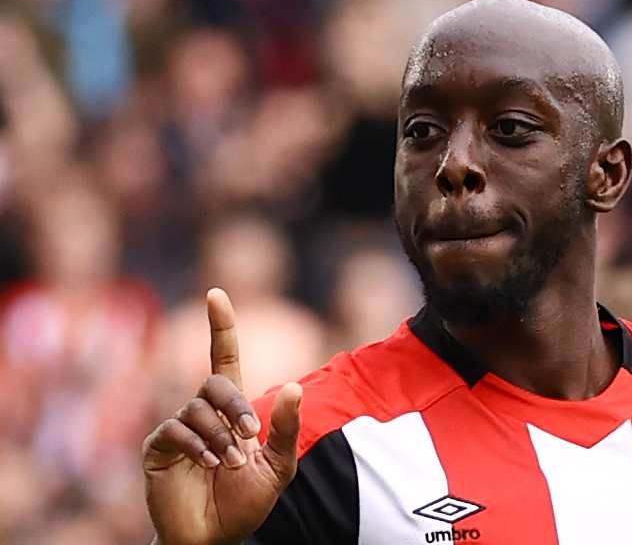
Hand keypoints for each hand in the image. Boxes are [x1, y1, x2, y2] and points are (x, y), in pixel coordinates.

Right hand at [143, 288, 302, 544]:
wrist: (215, 538)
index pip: (224, 357)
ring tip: (230, 466)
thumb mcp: (279, 466)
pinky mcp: (158, 448)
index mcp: (233, 409)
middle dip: (237, 405)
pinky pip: (174, 429)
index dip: (221, 326)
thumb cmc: (247, 502)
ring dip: (220, 436)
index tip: (216, 294)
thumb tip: (291, 386)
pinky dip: (197, 445)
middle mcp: (203, 411)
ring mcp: (178, 428)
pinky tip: (210, 465)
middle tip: (251, 436)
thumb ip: (285, 428)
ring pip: (197, 408)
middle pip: (215, 381)